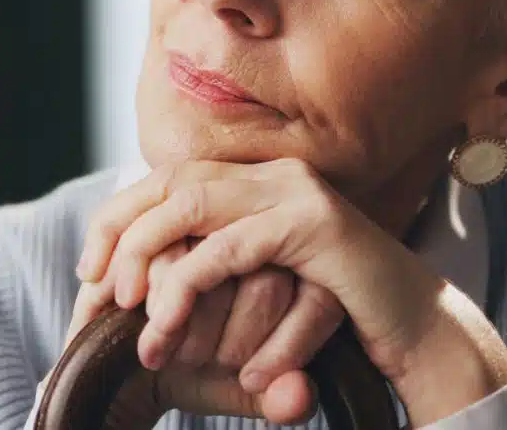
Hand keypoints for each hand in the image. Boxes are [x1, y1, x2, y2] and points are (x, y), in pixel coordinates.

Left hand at [79, 159, 506, 426]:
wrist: (419, 330)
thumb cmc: (338, 315)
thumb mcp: (266, 285)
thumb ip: (219, 266)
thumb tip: (145, 273)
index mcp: (261, 181)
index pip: (172, 177)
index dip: (121, 215)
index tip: (88, 266)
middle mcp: (276, 175)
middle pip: (172, 181)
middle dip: (121, 231)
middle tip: (91, 287)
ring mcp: (297, 194)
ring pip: (192, 207)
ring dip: (149, 262)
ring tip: (130, 316)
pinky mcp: (315, 227)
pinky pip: (231, 249)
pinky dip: (191, 287)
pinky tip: (172, 326)